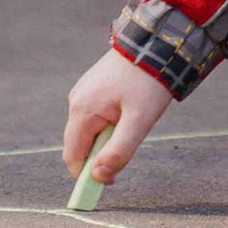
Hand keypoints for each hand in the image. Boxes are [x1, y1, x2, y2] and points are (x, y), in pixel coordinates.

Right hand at [62, 47, 173, 183]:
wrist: (155, 43)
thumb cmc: (148, 83)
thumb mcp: (139, 121)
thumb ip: (118, 151)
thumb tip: (98, 177)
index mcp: (82, 111)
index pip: (73, 156)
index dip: (87, 175)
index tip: (109, 183)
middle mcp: (76, 102)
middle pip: (79, 145)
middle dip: (99, 155)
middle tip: (128, 149)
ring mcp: (83, 93)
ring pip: (88, 131)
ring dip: (107, 139)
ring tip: (133, 124)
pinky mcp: (92, 89)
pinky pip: (94, 117)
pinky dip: (108, 125)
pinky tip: (129, 113)